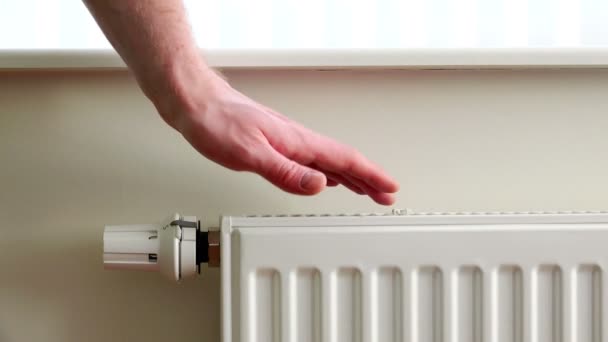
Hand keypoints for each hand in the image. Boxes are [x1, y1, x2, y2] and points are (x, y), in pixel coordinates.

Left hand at [165, 71, 399, 204]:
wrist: (197, 103)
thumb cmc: (218, 122)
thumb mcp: (250, 153)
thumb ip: (285, 172)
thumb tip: (319, 185)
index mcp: (298, 141)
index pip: (345, 159)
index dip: (370, 176)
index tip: (389, 188)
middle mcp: (298, 140)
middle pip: (343, 161)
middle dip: (368, 179)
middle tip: (386, 194)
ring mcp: (288, 141)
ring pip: (330, 161)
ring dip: (352, 177)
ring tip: (366, 189)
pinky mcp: (276, 144)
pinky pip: (313, 160)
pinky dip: (329, 172)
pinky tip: (327, 178)